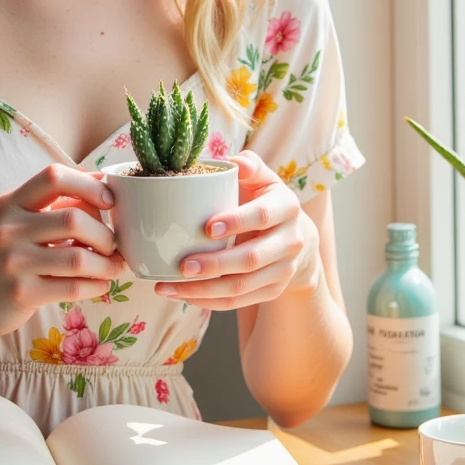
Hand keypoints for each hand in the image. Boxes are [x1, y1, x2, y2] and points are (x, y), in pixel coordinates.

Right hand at [0, 163, 128, 340]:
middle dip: (106, 235)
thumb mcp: (18, 222)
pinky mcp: (21, 293)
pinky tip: (101, 285)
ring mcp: (13, 262)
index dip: (89, 184)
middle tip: (113, 246)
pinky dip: (97, 286)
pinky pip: (73, 288)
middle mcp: (9, 228)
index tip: (110, 201)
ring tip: (114, 267)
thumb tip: (100, 181)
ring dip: (107, 264)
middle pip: (75, 219)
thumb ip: (54, 203)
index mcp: (12, 203)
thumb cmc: (4, 257)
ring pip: (79, 258)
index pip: (54, 176)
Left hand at [155, 150, 313, 309]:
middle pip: (251, 259)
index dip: (236, 222)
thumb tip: (234, 163)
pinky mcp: (273, 290)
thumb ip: (249, 166)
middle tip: (181, 266)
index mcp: (287, 207)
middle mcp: (291, 241)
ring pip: (242, 286)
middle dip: (214, 265)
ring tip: (169, 287)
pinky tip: (184, 296)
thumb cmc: (265, 201)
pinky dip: (209, 302)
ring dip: (204, 290)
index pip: (262, 216)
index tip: (206, 227)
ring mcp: (284, 269)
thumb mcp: (263, 180)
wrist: (295, 235)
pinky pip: (239, 302)